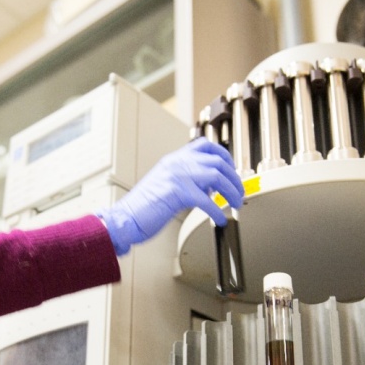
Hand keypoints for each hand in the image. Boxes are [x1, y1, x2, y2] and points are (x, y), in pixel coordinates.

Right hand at [97, 138, 242, 254]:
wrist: (125, 217)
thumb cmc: (143, 207)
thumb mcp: (166, 185)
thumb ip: (186, 181)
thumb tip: (209, 187)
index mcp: (173, 160)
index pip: (205, 146)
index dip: (225, 156)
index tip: (232, 170)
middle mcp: (176, 163)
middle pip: (217, 161)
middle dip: (234, 178)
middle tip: (239, 192)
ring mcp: (176, 176)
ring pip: (216, 177)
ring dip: (231, 192)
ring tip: (235, 204)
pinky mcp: (177, 192)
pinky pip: (206, 200)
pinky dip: (217, 211)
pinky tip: (220, 219)